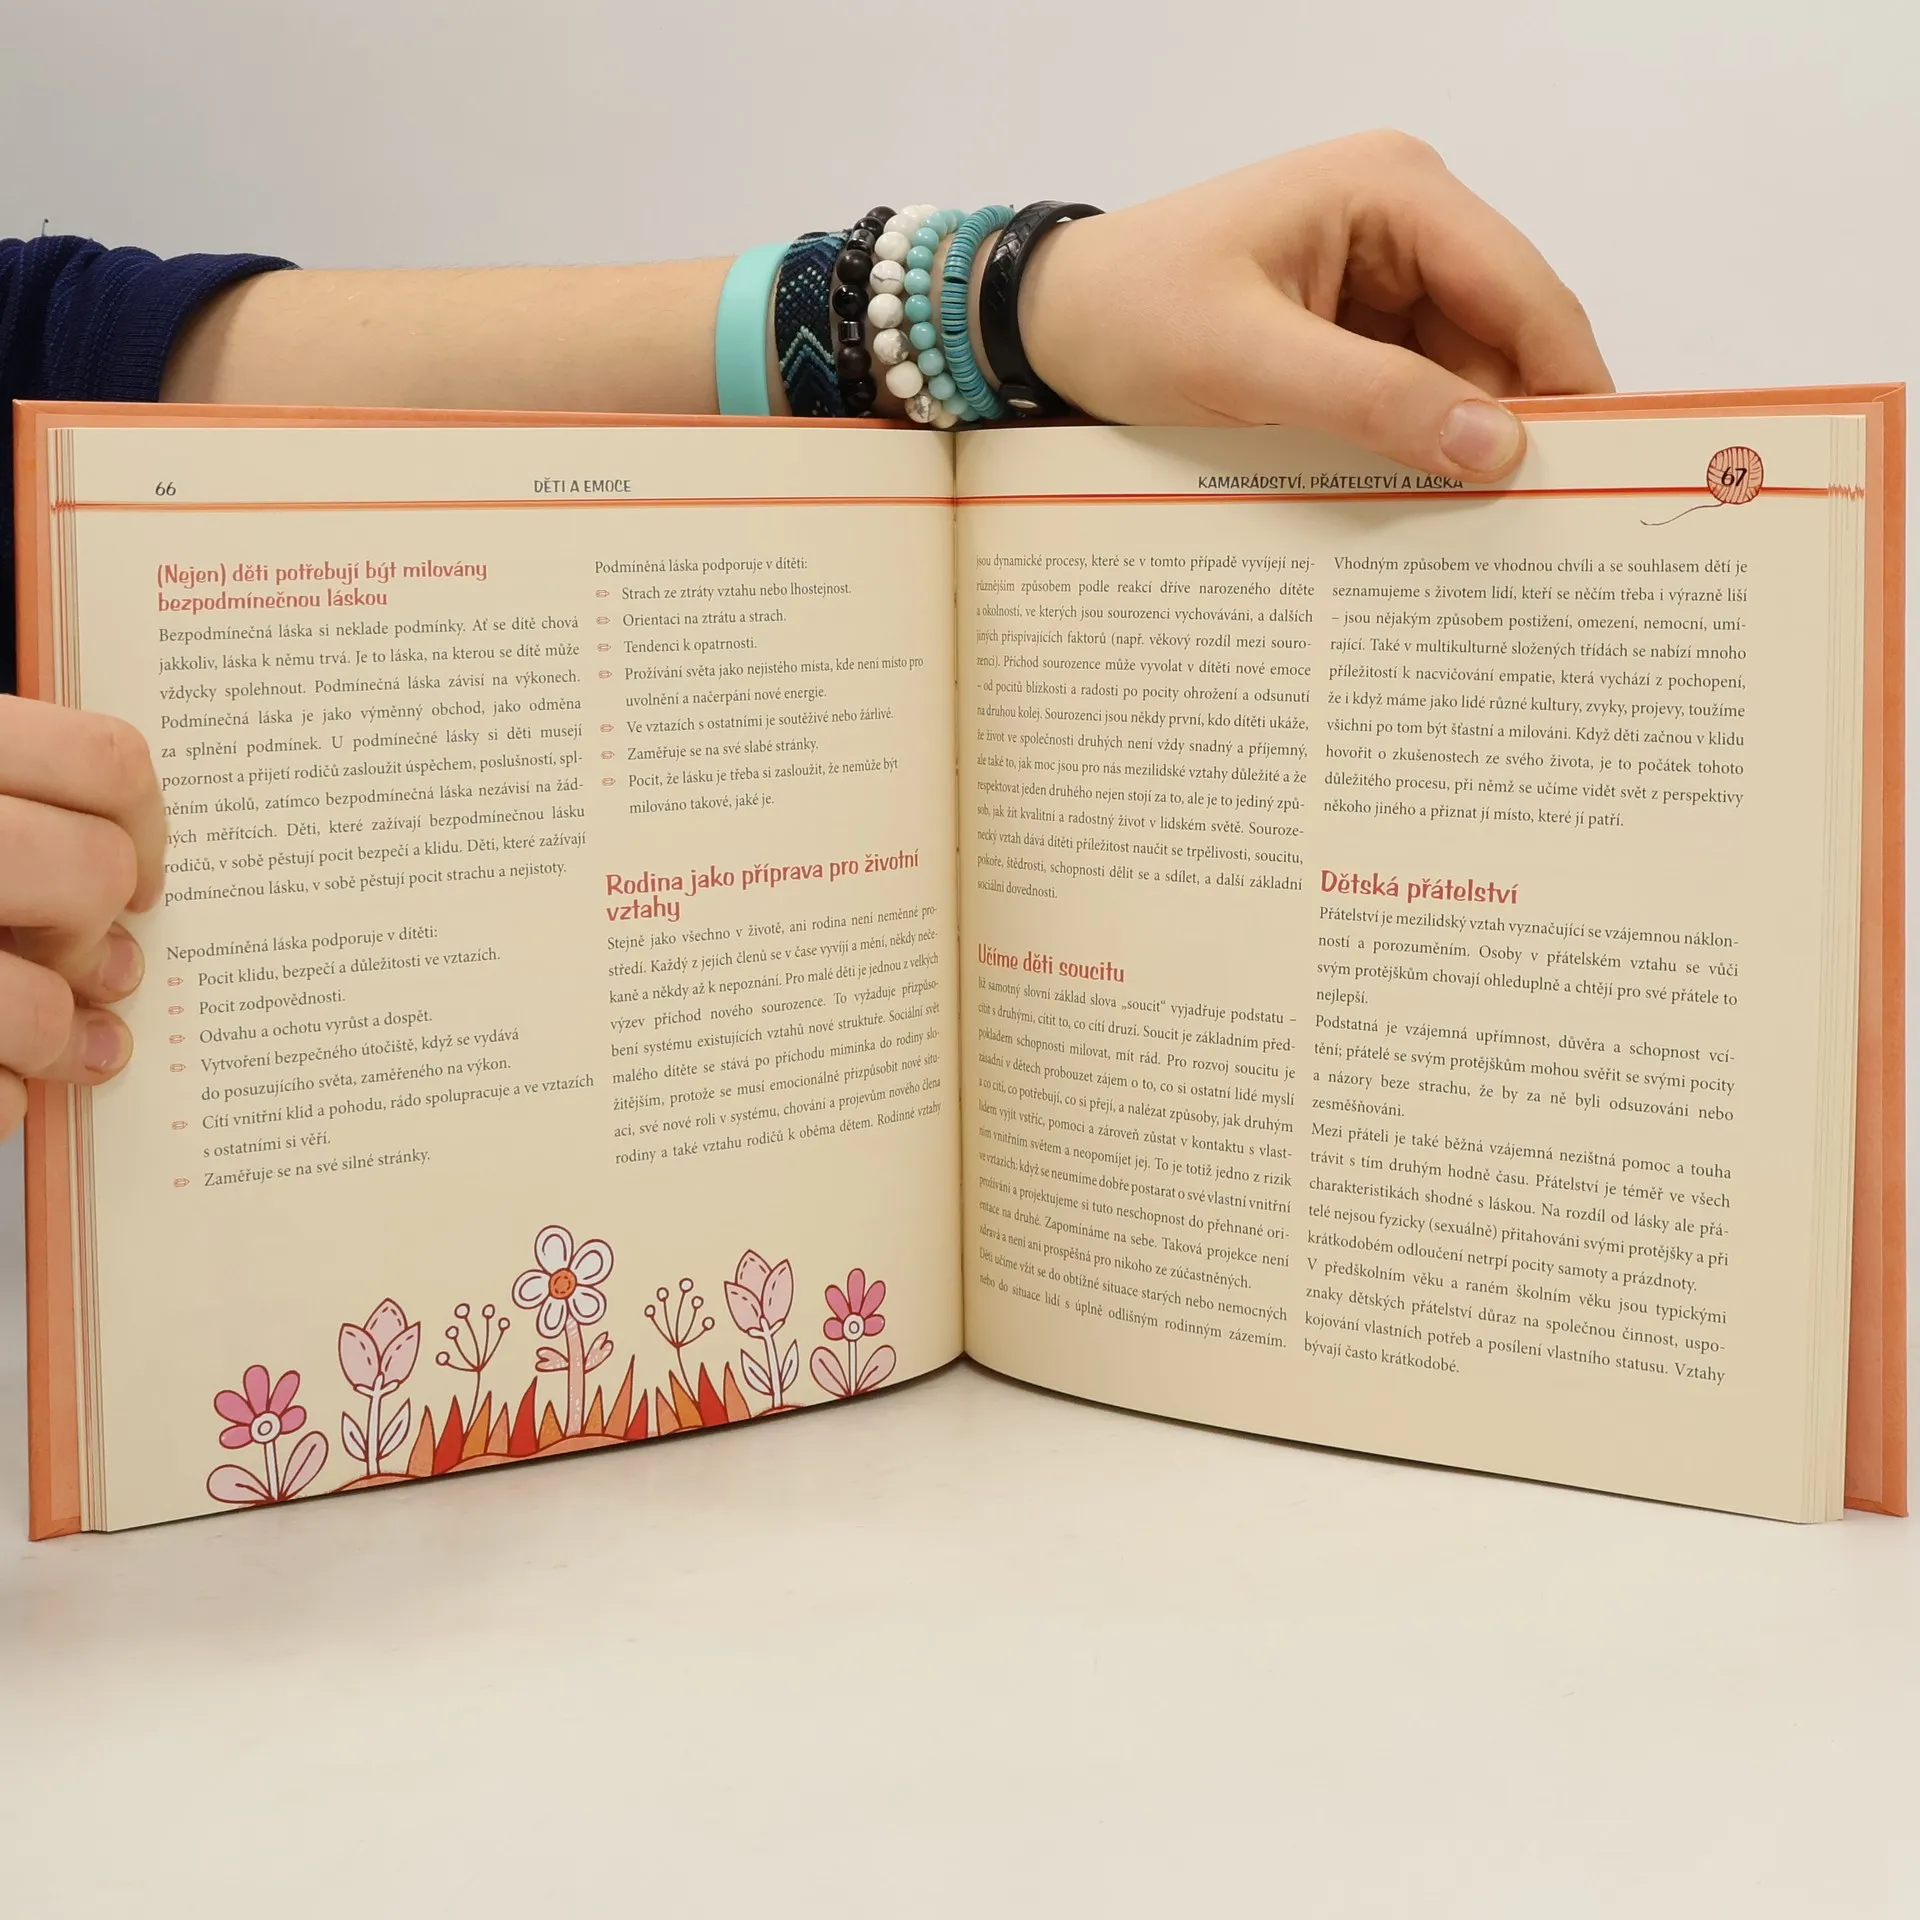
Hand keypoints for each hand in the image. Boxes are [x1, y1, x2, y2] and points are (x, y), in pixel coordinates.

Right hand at [0, 698, 165, 1138]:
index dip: (147, 826)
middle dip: (99, 927)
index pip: (104, 758)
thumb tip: (141, 870)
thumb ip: (27, 808)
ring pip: (39, 1004)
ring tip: (65, 1039)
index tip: (146, 877)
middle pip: (90, 874)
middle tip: (90, 954)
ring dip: (60, 1034)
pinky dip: (3, 1097)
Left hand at [1020, 130, 1611, 478]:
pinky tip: (1418, 507)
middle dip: (1514, 427)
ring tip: (1477, 535)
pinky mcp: (1351, 331)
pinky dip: (1416, 449)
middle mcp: (1406, 221)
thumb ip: (1373, 400)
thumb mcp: (1245, 362)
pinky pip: (1411, 396)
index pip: (1522, 290)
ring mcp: (1381, 278)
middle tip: (1535, 530)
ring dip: (1462, 449)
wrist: (1050, 323)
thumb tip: (1497, 449)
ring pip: (1462, 377)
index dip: (1567, 383)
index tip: (1597, 476)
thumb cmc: (1129, 315)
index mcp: (1394, 190)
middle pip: (1503, 339)